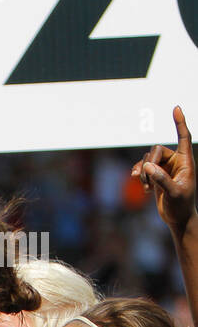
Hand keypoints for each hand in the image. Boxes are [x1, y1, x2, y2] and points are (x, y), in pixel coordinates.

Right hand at [132, 106, 195, 233]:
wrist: (177, 217)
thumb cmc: (181, 205)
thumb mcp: (173, 193)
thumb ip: (161, 179)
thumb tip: (147, 166)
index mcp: (186, 162)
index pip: (183, 138)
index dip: (180, 123)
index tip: (176, 108)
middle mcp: (176, 162)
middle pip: (156, 150)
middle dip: (149, 164)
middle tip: (147, 181)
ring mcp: (165, 168)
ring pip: (148, 159)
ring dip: (144, 172)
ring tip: (146, 187)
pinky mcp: (156, 175)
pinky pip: (143, 167)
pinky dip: (140, 175)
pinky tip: (143, 187)